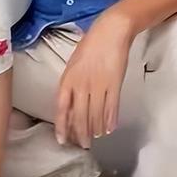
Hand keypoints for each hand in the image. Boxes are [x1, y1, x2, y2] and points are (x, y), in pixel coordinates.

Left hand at [54, 14, 132, 147]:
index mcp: (68, 77)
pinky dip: (109, 121)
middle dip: (80, 133)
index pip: (62, 107)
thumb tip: (71, 105)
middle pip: (80, 116)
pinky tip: (108, 129)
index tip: (62, 140)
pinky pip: (111, 108)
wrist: (110, 32)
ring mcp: (99, 85)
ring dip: (95, 130)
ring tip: (95, 139)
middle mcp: (82, 84)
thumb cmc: (90, 45)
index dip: (62, 125)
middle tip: (83, 145)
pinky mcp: (114, 85)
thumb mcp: (74, 63)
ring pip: (95, 115)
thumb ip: (72, 83)